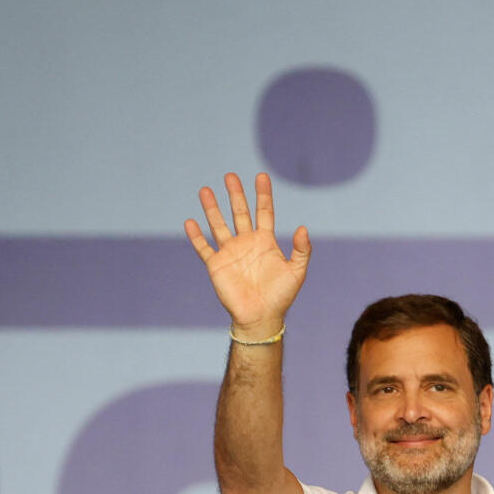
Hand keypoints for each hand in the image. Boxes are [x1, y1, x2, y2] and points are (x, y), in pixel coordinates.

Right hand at [186, 172, 310, 335]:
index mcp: (265, 241)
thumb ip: (301, 250)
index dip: (263, 194)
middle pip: (239, 212)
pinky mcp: (216, 265)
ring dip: (212, 209)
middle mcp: (246, 243)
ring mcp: (230, 253)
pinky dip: (196, 236)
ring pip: (218, 225)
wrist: (261, 318)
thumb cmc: (281, 296)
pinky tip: (190, 222)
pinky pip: (204, 247)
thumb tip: (303, 228)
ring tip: (205, 190)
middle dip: (235, 194)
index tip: (261, 176)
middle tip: (230, 176)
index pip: (264, 212)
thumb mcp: (297, 272)